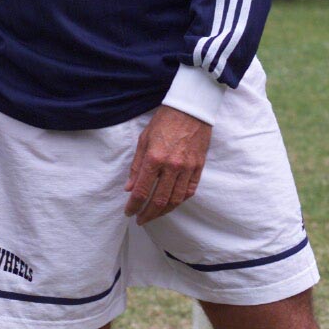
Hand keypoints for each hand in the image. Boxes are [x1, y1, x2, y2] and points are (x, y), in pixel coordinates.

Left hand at [124, 106, 210, 224]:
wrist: (190, 109)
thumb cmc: (164, 121)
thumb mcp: (144, 140)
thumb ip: (137, 166)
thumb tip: (129, 188)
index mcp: (154, 158)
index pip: (142, 191)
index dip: (134, 205)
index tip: (129, 212)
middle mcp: (172, 166)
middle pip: (159, 200)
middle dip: (148, 214)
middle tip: (140, 220)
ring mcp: (187, 168)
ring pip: (176, 200)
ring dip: (163, 212)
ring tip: (154, 215)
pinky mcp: (199, 167)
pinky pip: (190, 191)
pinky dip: (180, 201)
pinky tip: (172, 204)